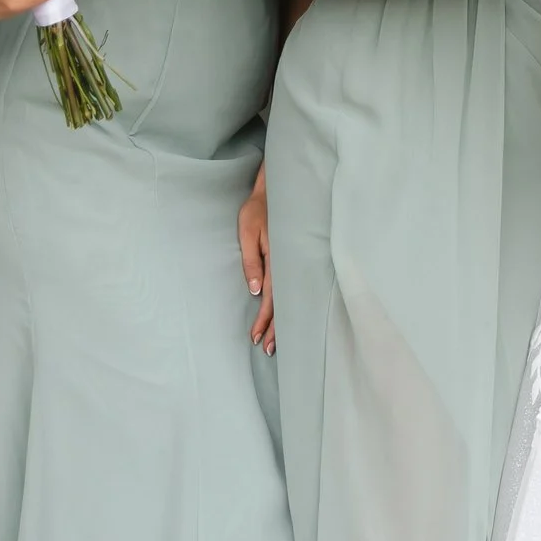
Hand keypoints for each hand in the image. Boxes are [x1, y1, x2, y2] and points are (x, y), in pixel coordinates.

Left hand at [237, 164, 274, 354]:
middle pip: (283, 304)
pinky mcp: (293, 259)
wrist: (276, 190)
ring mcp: (293, 262)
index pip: (270, 298)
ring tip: (278, 340)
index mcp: (276, 260)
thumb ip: (251, 261)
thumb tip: (254, 290)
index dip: (264, 320)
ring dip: (283, 320)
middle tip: (270, 350)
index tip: (257, 338)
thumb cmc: (258, 210)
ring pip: (290, 298)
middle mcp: (288, 264)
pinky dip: (289, 304)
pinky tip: (289, 315)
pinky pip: (292, 287)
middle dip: (276, 328)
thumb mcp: (248, 232)